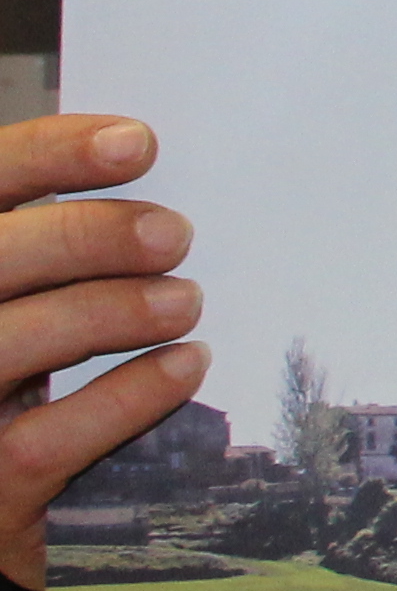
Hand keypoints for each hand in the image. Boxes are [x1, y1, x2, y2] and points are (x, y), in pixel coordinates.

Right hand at [0, 117, 206, 590]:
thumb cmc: (9, 396)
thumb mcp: (20, 308)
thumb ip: (53, 261)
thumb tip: (157, 202)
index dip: (48, 156)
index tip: (140, 144)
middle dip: (86, 237)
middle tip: (173, 236)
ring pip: (3, 345)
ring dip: (109, 312)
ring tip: (184, 301)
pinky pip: (38, 445)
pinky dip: (122, 400)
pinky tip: (185, 367)